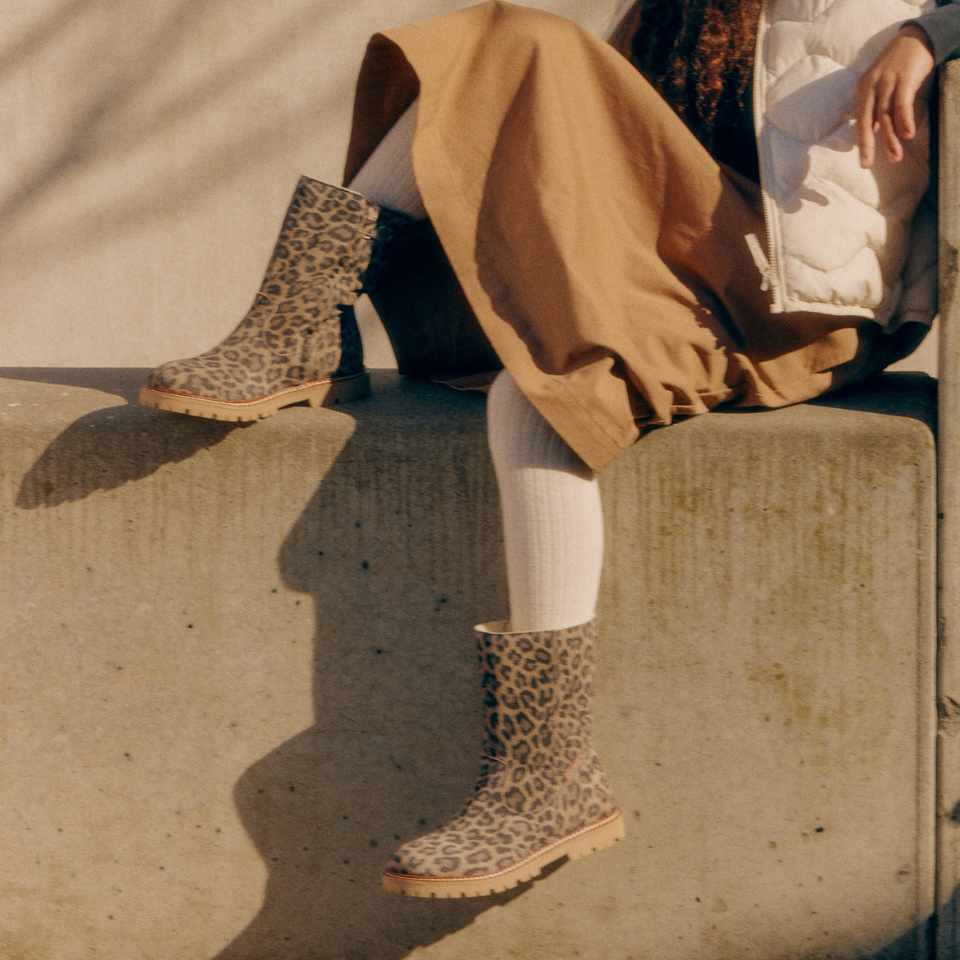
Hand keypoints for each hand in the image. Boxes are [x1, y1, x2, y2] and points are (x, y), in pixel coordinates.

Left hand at [855, 25, 934, 167]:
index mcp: (862, 89)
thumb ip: (875, 107)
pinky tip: (908, 135)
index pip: (860, 120)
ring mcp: (887, 82)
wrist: (915, 37)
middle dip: (867, 145)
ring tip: (895, 158)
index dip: (861, 141)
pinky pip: (902, 103)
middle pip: (867, 120)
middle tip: (867, 164)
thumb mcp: (879, 85)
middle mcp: (871, 86)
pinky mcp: (904, 78)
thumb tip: (874, 131)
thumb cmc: (896, 65)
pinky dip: (905, 119)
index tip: (864, 162)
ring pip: (886, 116)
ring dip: (891, 139)